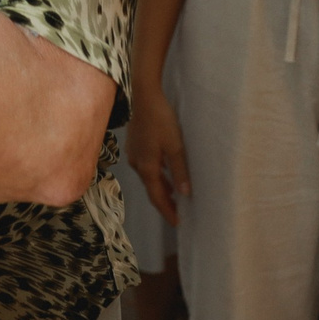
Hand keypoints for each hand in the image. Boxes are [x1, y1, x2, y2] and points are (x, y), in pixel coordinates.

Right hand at [124, 83, 190, 224]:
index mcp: (146, 168)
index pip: (157, 197)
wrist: (144, 96)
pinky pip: (146, 166)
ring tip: (174, 196)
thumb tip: (185, 194)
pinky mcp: (135, 145)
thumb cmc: (161, 119)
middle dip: (164, 202)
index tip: (177, 223)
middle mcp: (137, 164)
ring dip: (161, 187)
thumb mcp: (175, 146)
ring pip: (149, 177)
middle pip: (152, 189)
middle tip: (177, 213)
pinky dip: (157, 174)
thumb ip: (179, 170)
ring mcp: (134, 154)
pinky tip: (164, 171)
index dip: (167, 211)